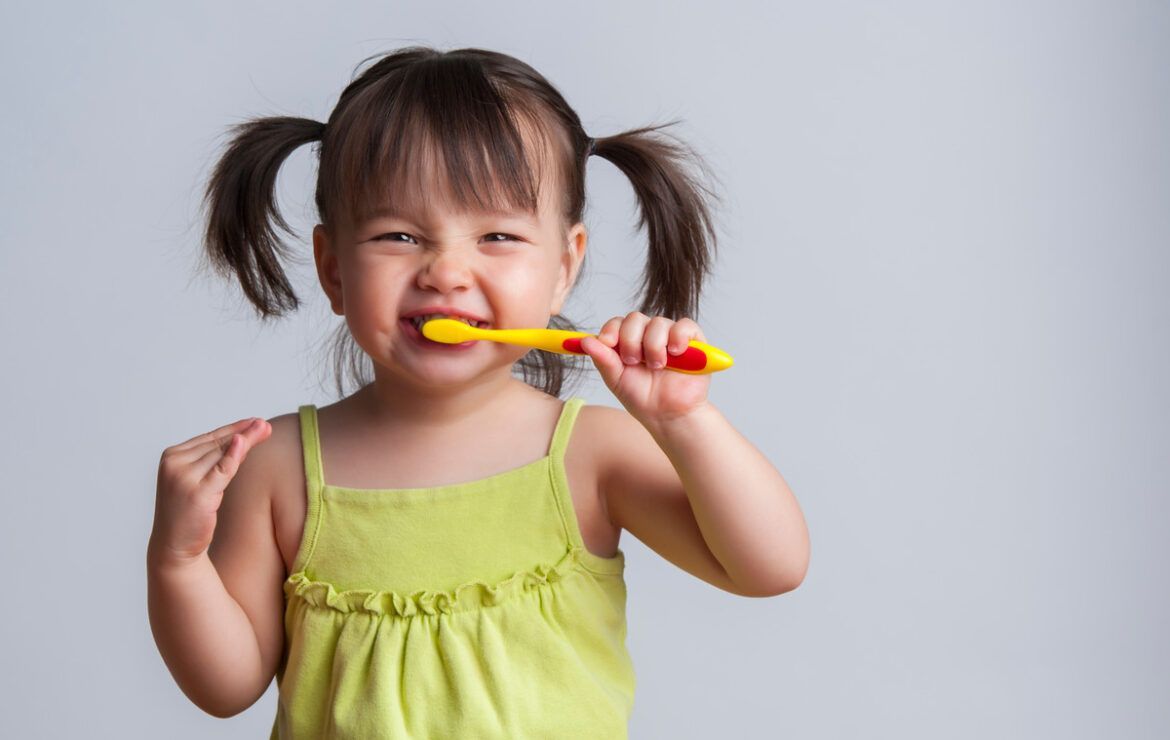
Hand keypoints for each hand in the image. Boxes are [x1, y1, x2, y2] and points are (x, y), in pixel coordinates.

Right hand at [148, 417, 271, 568]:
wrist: (174, 547)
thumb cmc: (189, 513)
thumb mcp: (201, 481)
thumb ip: (217, 460)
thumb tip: (243, 439)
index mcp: (171, 457)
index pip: (209, 438)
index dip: (234, 429)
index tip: (255, 422)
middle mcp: (174, 464)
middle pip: (217, 444)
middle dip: (243, 433)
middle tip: (265, 424)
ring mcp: (184, 478)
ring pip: (221, 454)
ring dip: (245, 441)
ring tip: (265, 429)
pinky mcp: (196, 493)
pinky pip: (221, 470)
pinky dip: (234, 456)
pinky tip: (244, 442)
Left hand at [579, 312, 711, 428]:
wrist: (668, 416)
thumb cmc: (642, 399)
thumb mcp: (616, 379)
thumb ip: (602, 359)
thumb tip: (584, 340)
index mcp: (629, 342)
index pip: (617, 323)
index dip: (611, 330)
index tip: (607, 343)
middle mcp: (649, 335)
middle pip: (635, 318)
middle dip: (631, 340)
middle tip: (634, 361)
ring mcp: (670, 337)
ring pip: (658, 322)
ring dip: (654, 346)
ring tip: (657, 367)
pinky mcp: (693, 341)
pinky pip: (684, 326)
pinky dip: (678, 336)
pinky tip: (675, 353)